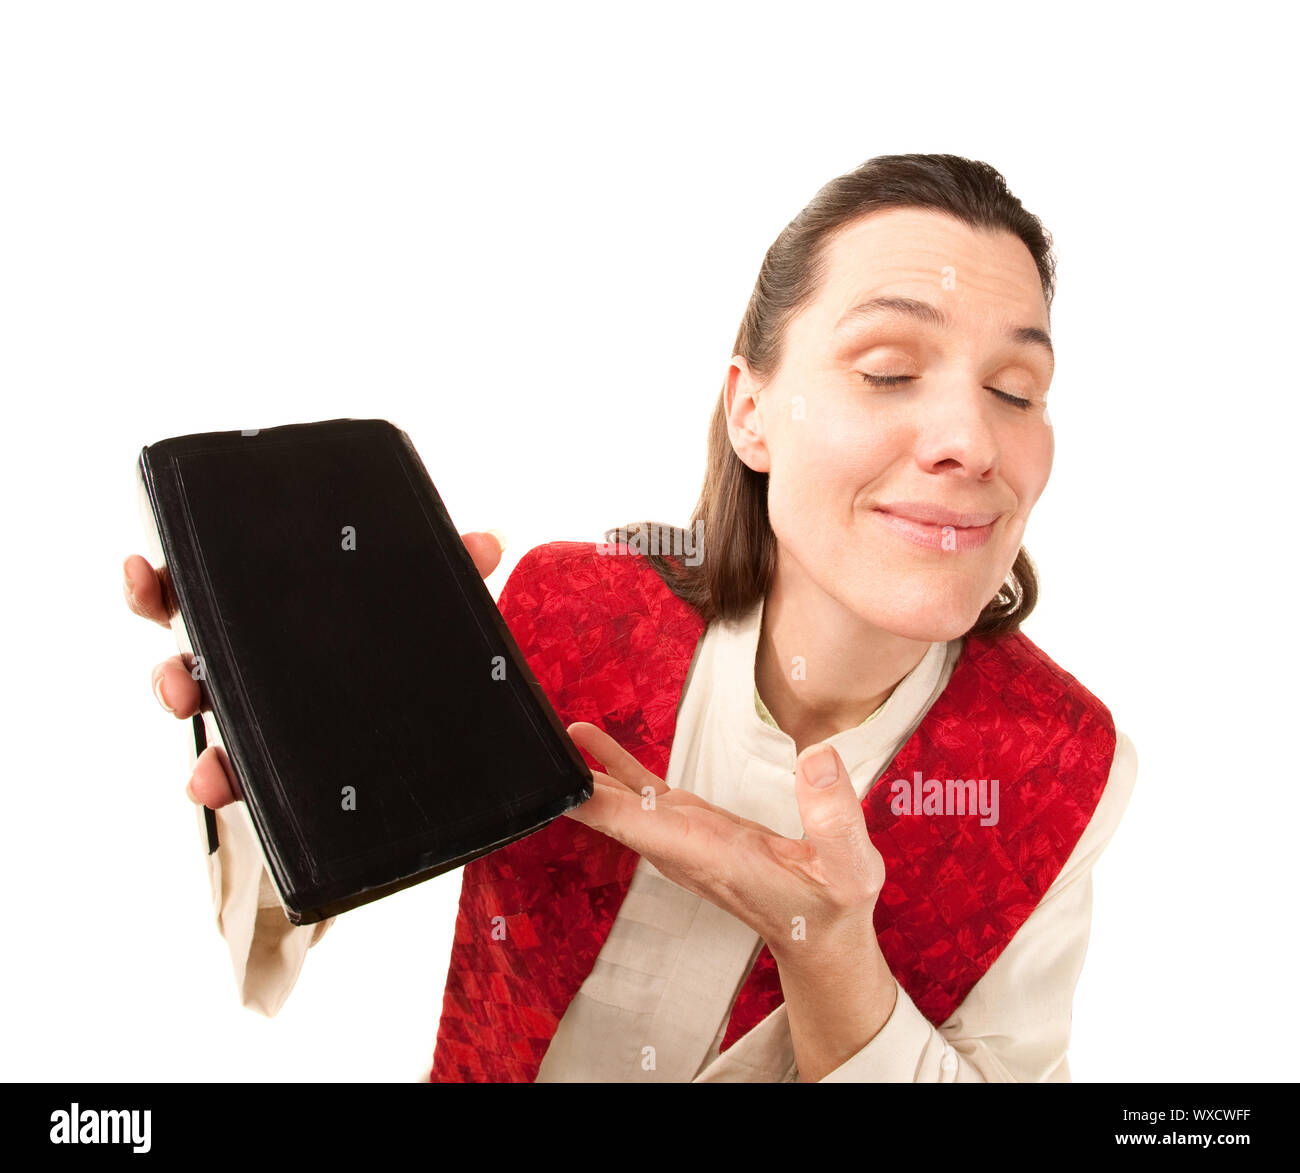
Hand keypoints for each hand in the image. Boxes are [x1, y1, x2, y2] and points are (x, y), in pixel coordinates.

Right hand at [123, 530, 508, 808]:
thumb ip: (451, 571)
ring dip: (196, 733)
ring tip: (199, 747)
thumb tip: (488, 542)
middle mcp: (254, 659)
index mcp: (275, 609)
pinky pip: (237, 772)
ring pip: (206, 719)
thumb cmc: (408, 640)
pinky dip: (219, 778)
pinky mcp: (278, 764)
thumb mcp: (425, 604)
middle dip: (168, 669)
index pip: (204, 590)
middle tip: (177, 681)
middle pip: (186, 657)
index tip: (141, 567)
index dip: (163, 583)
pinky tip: (211, 783)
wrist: (436, 719)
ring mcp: (262, 713)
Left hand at [563, 721, 886, 961]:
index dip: (587, 798)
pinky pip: (641, 790)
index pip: (632, 821)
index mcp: (707, 852)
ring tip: (549, 730)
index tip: (548, 777)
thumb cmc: (832, 906)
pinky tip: (590, 742)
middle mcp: (680, 845)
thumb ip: (835, 817)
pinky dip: (614, 766)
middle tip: (525, 741)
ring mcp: (680, 835)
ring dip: (584, 768)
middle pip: (608, 809)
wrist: (820, 936)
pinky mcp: (690, 824)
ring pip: (618, 798)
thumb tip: (817, 758)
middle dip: (568, 781)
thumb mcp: (850, 867)